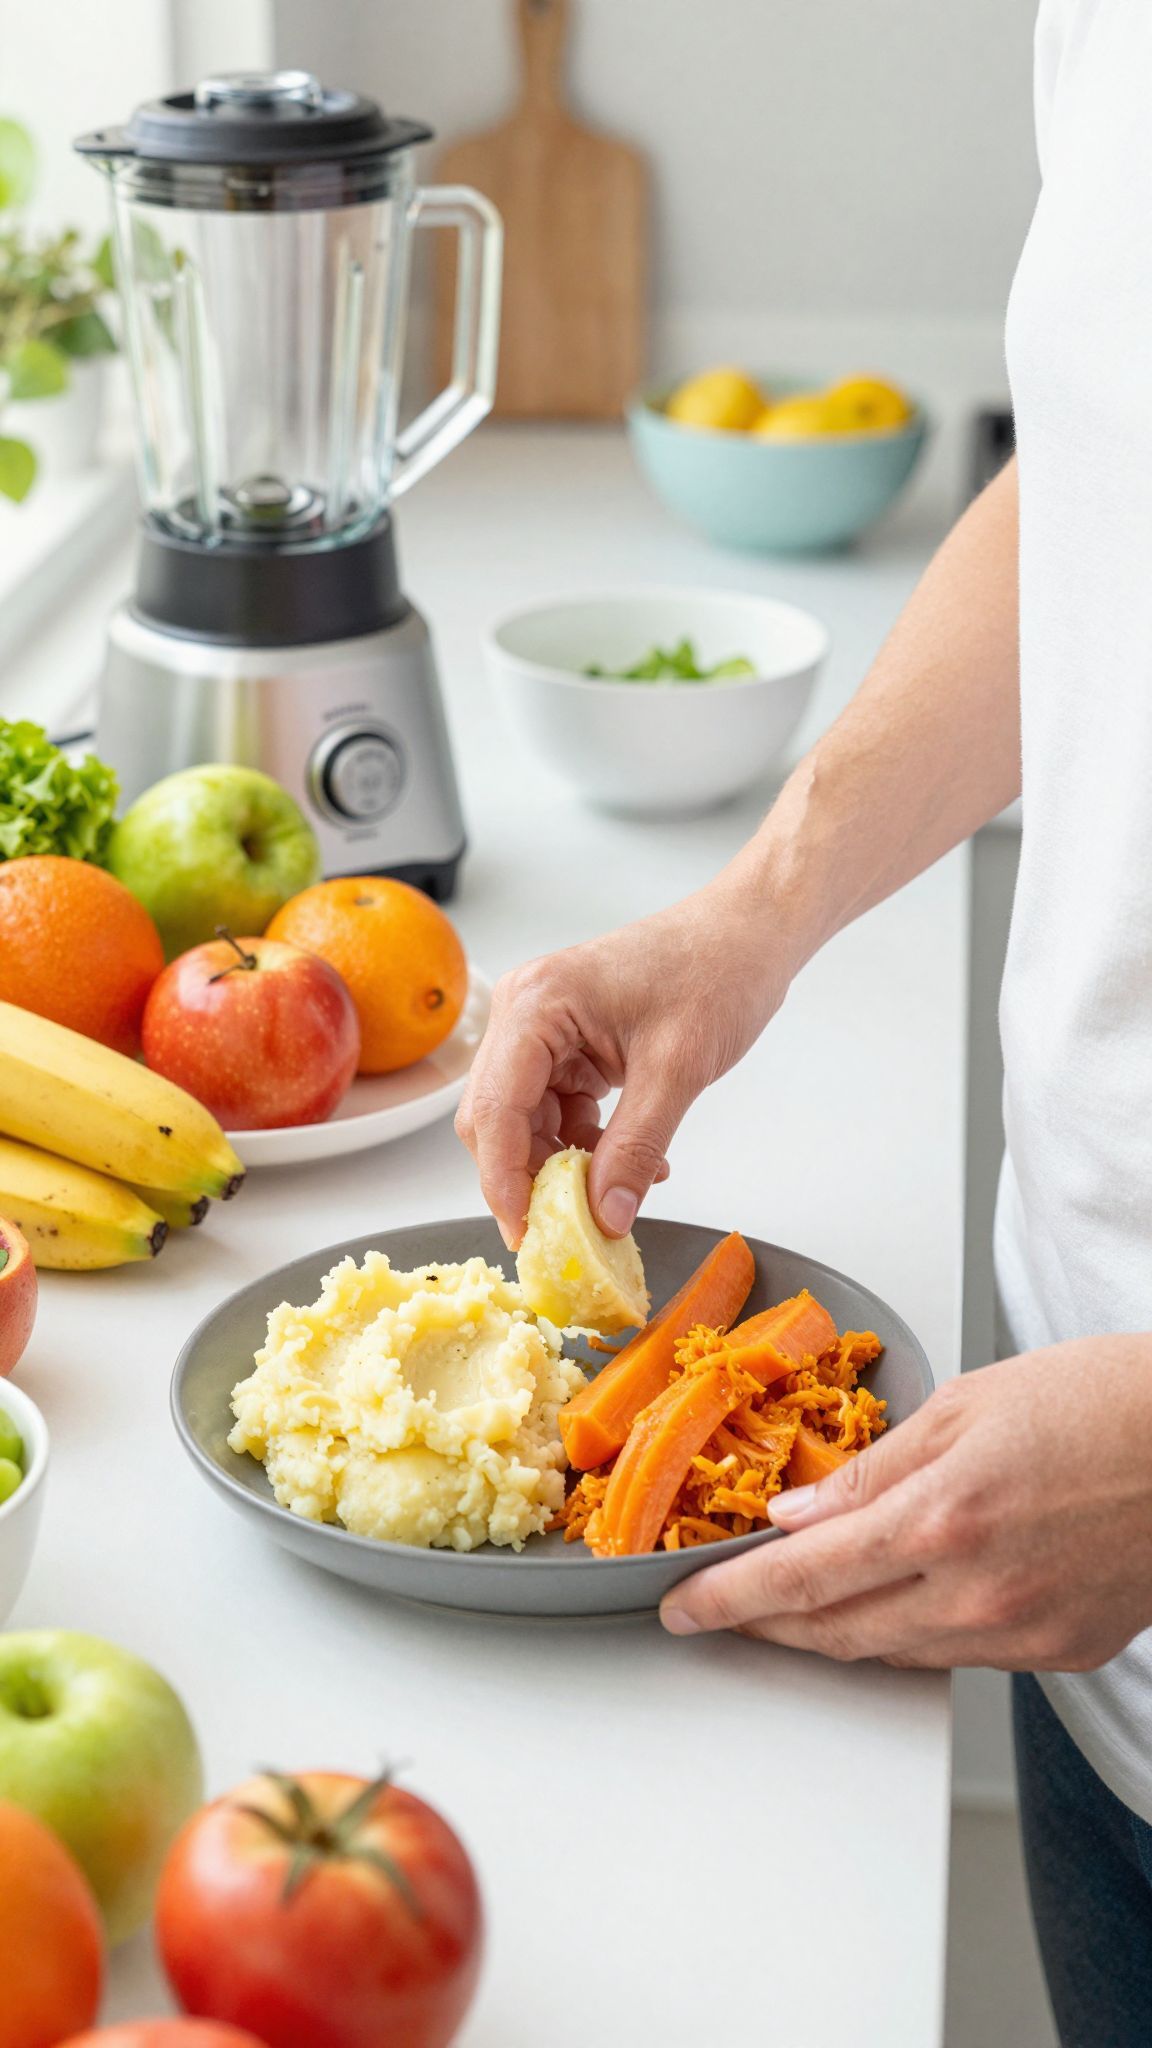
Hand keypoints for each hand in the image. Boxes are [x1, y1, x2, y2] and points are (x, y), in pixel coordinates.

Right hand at [456, 883, 787, 1246]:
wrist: (748, 933)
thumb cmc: (716, 971)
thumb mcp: (677, 1068)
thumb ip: (636, 1147)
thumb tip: (606, 1217)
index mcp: (536, 1005)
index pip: (495, 1108)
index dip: (503, 1179)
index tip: (526, 1234)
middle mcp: (526, 1014)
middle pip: (496, 1118)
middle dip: (530, 1177)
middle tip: (568, 1229)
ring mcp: (544, 1029)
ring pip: (525, 1122)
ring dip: (564, 1165)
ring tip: (618, 1192)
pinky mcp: (568, 1044)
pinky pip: (556, 1110)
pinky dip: (585, 1145)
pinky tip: (631, 1162)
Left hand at [660, 1340, 1151, 1669]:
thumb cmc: (1105, 1400)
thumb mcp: (971, 1403)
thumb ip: (876, 1468)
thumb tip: (800, 1512)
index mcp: (941, 1519)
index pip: (801, 1577)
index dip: (730, 1597)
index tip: (682, 1605)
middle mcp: (976, 1593)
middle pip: (836, 1631)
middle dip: (764, 1626)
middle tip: (715, 1612)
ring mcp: (1021, 1633)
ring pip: (893, 1652)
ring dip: (831, 1632)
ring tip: (789, 1606)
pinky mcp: (1060, 1650)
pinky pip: (957, 1655)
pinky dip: (908, 1633)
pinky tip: (890, 1605)